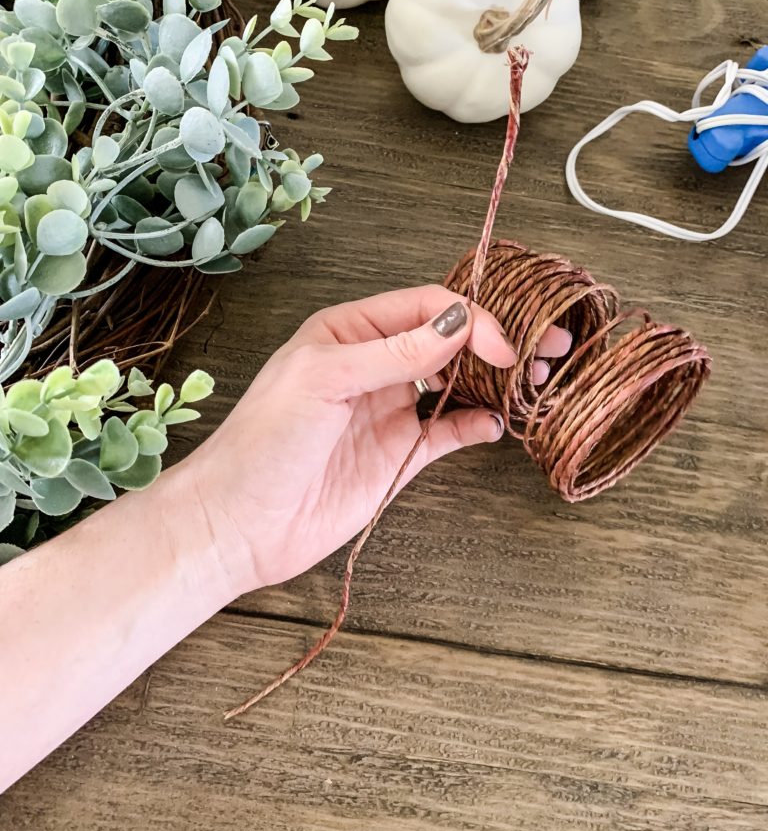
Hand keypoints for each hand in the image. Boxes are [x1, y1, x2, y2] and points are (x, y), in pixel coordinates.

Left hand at [186, 285, 571, 593]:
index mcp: (349, 332)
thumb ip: (394, 353)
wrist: (239, 523)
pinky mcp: (398, 456)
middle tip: (544, 349)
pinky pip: (449, 431)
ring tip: (532, 382)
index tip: (500, 345)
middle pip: (447, 339)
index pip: (424, 307)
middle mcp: (374, 366)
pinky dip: (476, 424)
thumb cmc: (263, 441)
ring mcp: (389, 411)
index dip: (469, 318)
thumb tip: (458, 322)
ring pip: (455, 382)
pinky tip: (496, 423)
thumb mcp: (323, 379)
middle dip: (494, 340)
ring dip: (493, 380)